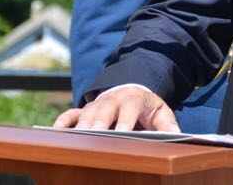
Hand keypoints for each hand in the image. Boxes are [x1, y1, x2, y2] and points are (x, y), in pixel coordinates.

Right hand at [52, 85, 179, 131]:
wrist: (131, 90)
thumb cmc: (146, 107)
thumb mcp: (161, 112)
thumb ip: (168, 123)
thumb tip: (176, 135)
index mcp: (133, 98)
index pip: (129, 108)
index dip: (125, 121)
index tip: (122, 133)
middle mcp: (112, 99)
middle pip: (104, 110)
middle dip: (99, 124)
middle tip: (94, 137)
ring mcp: (96, 104)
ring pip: (86, 114)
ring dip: (81, 127)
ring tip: (77, 142)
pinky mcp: (84, 110)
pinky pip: (69, 115)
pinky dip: (62, 123)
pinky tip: (57, 135)